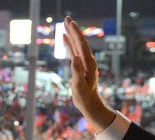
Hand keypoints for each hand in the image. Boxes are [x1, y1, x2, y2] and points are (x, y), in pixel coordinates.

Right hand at [63, 16, 115, 132]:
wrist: (90, 105)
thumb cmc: (85, 98)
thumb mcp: (80, 86)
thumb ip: (77, 72)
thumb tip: (75, 58)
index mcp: (88, 64)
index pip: (81, 45)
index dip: (76, 33)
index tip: (70, 23)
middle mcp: (87, 61)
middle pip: (80, 42)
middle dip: (74, 30)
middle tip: (67, 18)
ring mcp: (83, 63)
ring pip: (77, 45)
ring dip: (71, 35)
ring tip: (65, 24)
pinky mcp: (79, 66)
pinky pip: (73, 52)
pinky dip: (69, 44)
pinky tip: (64, 39)